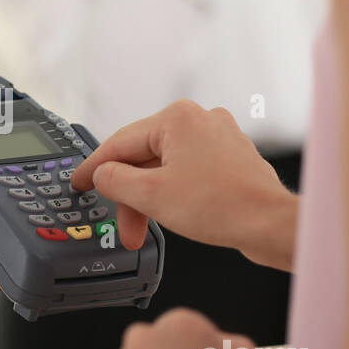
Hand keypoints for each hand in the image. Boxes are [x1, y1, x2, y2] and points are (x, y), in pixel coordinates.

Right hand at [71, 100, 297, 269]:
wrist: (270, 225)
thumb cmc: (223, 206)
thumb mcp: (151, 195)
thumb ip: (115, 181)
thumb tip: (101, 175)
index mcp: (177, 118)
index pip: (120, 142)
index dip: (94, 168)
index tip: (78, 183)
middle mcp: (200, 120)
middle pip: (144, 158)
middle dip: (130, 196)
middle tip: (123, 225)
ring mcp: (218, 137)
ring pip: (165, 167)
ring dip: (150, 199)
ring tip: (146, 229)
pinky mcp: (229, 158)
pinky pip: (187, 172)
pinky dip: (173, 194)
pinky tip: (171, 216)